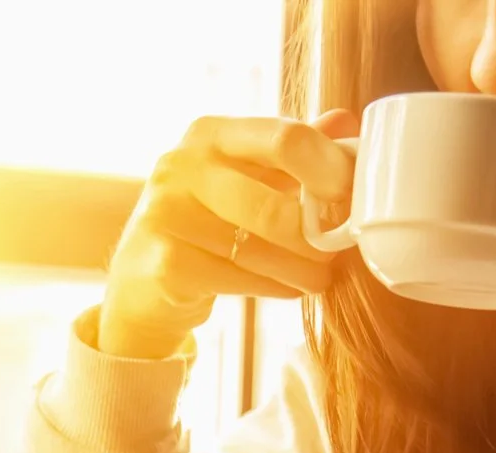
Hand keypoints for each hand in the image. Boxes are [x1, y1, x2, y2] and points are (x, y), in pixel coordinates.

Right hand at [99, 110, 357, 358]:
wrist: (142, 279)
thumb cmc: (206, 222)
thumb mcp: (245, 177)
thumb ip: (291, 151)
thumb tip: (345, 121)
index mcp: (210, 133)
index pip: (284, 138)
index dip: (329, 170)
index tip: (352, 198)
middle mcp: (181, 166)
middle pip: (273, 205)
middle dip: (315, 237)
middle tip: (339, 252)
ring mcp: (166, 214)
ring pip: (259, 249)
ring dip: (302, 269)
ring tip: (322, 277)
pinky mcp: (165, 262)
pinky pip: (239, 279)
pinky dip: (275, 287)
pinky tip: (290, 288)